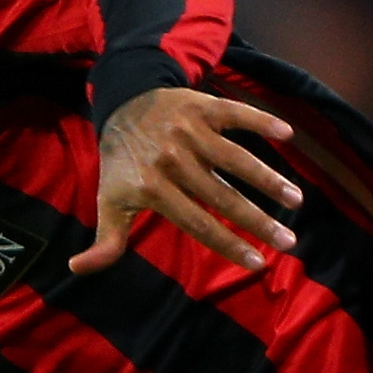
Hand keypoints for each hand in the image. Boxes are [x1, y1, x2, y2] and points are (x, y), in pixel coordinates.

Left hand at [69, 85, 301, 273]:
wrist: (122, 102)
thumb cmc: (122, 163)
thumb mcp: (108, 202)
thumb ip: (105, 241)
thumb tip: (76, 269)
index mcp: (153, 187)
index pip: (197, 222)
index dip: (228, 244)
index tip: (257, 263)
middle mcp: (173, 159)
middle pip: (222, 195)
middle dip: (259, 220)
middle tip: (289, 242)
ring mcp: (189, 130)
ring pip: (236, 158)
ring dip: (268, 178)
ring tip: (295, 200)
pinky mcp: (203, 105)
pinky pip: (236, 114)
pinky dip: (261, 121)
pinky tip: (287, 134)